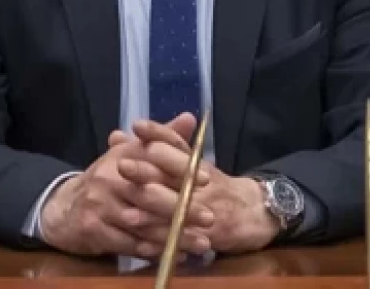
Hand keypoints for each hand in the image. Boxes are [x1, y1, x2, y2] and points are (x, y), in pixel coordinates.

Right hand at [40, 116, 213, 257]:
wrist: (65, 208)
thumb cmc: (108, 181)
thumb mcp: (131, 155)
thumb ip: (163, 139)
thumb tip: (190, 118)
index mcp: (122, 155)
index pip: (153, 157)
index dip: (181, 168)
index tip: (206, 179)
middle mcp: (109, 177)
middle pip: (150, 193)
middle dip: (182, 208)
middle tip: (210, 217)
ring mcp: (99, 204)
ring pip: (142, 223)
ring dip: (174, 235)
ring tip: (201, 242)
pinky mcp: (93, 229)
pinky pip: (129, 243)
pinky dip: (154, 251)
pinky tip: (175, 254)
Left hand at [121, 116, 281, 253]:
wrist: (254, 212)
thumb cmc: (213, 186)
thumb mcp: (187, 164)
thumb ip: (151, 152)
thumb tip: (115, 137)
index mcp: (193, 162)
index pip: (176, 141)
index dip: (157, 133)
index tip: (136, 126)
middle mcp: (201, 180)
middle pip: (175, 171)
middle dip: (148, 170)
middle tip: (122, 166)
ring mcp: (208, 207)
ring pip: (179, 207)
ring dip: (154, 210)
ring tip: (128, 213)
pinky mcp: (212, 232)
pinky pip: (186, 237)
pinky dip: (165, 242)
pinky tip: (144, 245)